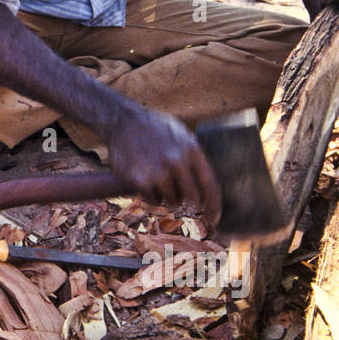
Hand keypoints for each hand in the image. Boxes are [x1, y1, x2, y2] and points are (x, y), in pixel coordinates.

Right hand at [105, 103, 221, 225]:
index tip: (214, 219)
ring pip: (172, 200)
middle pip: (192, 197)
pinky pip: (152, 200)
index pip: (210, 185)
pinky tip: (146, 179)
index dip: (214, 206)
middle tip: (179, 192)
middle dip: (187, 198)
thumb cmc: (155, 128)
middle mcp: (176, 161)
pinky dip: (151, 195)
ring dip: (167, 196)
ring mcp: (157, 171)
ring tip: (158, 179)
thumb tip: (207, 186)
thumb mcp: (181, 135)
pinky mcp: (139, 179)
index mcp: (191, 149)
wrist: (123, 120)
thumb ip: (194, 158)